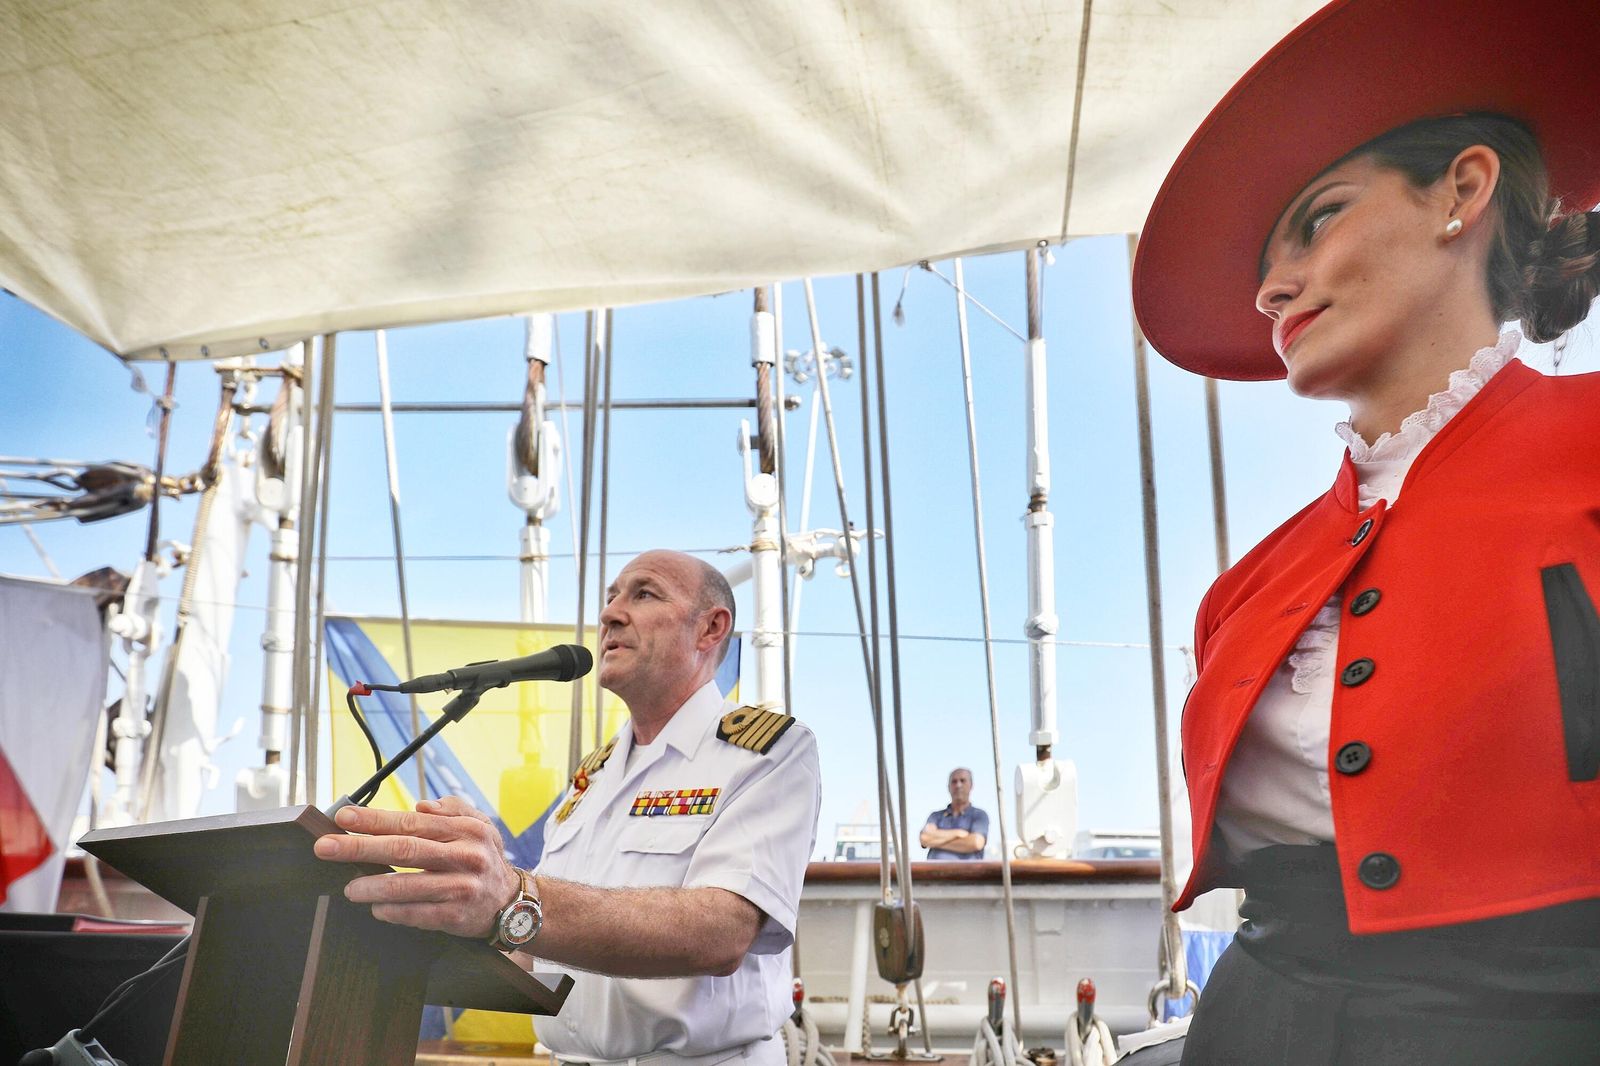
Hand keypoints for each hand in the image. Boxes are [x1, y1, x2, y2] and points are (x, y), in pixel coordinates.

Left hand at [312, 795, 516, 938]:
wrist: (514, 903)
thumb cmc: (485, 859)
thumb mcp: (480, 826)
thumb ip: (452, 809)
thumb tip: (419, 805)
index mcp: (466, 830)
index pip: (412, 822)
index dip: (375, 820)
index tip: (343, 817)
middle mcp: (464, 856)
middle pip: (403, 850)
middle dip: (360, 848)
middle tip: (326, 847)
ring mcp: (461, 887)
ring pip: (406, 886)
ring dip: (371, 886)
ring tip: (348, 887)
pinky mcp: (456, 917)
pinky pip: (416, 914)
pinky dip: (391, 911)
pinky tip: (375, 908)